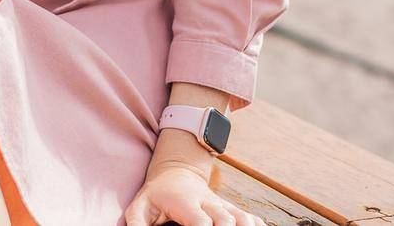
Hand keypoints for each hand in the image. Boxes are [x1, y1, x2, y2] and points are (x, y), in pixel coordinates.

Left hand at [121, 163, 266, 225]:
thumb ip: (136, 224)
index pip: (200, 221)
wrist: (176, 172)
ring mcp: (221, 204)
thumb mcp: (139, 207)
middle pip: (225, 219)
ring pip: (241, 216)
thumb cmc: (156, 196)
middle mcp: (207, 202)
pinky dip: (256, 225)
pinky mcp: (229, 208)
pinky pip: (249, 216)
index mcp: (185, 203)